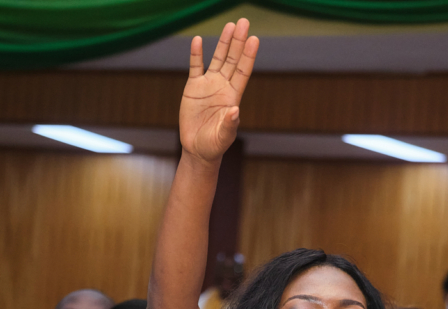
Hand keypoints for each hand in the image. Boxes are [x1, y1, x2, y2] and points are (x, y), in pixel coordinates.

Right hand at [179, 19, 259, 163]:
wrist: (198, 149)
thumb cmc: (215, 145)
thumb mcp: (224, 136)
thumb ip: (230, 124)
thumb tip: (235, 110)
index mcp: (233, 96)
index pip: (243, 71)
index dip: (248, 55)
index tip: (254, 39)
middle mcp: (223, 86)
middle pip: (232, 59)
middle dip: (238, 41)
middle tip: (243, 22)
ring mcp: (208, 85)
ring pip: (218, 58)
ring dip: (223, 42)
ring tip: (229, 25)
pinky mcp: (193, 87)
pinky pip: (195, 67)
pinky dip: (196, 54)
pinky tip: (198, 40)